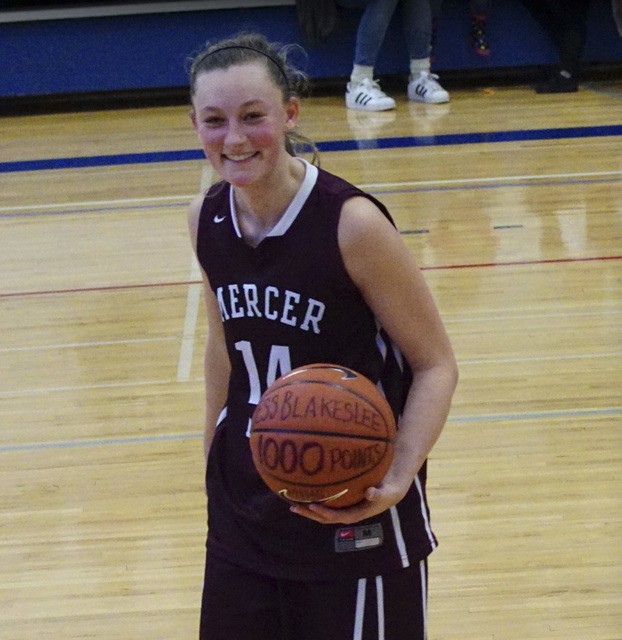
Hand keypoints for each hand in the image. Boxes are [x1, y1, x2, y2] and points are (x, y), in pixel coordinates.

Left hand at [289, 474, 408, 524]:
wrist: (390, 490)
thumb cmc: (387, 491)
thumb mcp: (386, 492)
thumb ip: (379, 493)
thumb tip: (370, 492)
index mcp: (357, 514)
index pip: (337, 516)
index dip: (324, 513)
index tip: (312, 506)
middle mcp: (348, 513)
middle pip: (325, 518)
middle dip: (310, 514)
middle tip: (294, 507)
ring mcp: (344, 509)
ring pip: (323, 513)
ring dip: (308, 510)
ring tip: (293, 505)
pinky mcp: (342, 503)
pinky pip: (326, 505)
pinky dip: (315, 502)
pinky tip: (305, 495)